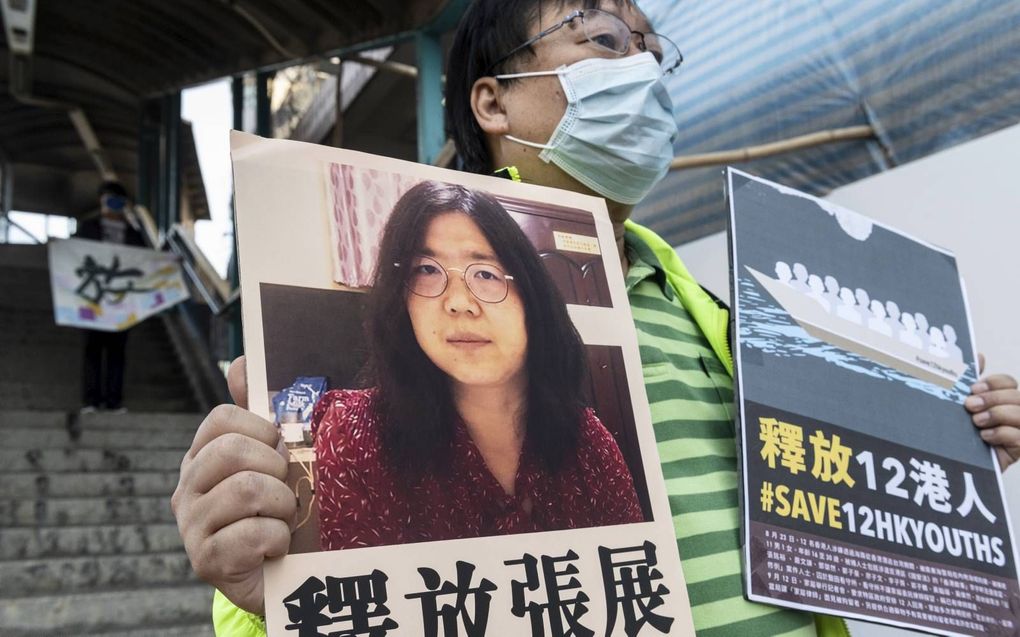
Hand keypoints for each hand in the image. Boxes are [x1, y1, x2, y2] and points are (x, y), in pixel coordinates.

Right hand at [171, 356, 295, 614]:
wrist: (279, 576)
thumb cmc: (275, 511)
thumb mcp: (272, 459)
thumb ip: (258, 413)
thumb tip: (242, 360)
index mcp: (202, 457)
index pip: (222, 418)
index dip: (261, 429)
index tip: (279, 449)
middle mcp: (187, 488)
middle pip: (232, 451)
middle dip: (275, 469)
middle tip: (286, 490)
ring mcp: (192, 526)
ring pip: (247, 491)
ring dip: (283, 505)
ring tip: (284, 518)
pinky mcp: (206, 561)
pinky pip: (254, 534)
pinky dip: (278, 538)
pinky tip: (276, 547)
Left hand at [966, 354, 1019, 470]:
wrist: (949, 463)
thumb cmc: (955, 432)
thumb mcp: (957, 404)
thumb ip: (967, 381)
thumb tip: (979, 356)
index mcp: (999, 400)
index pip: (1008, 382)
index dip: (993, 383)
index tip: (972, 388)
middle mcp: (1012, 414)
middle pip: (1017, 396)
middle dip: (992, 398)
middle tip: (970, 406)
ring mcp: (1019, 431)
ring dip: (997, 415)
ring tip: (976, 422)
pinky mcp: (1019, 450)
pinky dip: (1002, 434)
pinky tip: (985, 437)